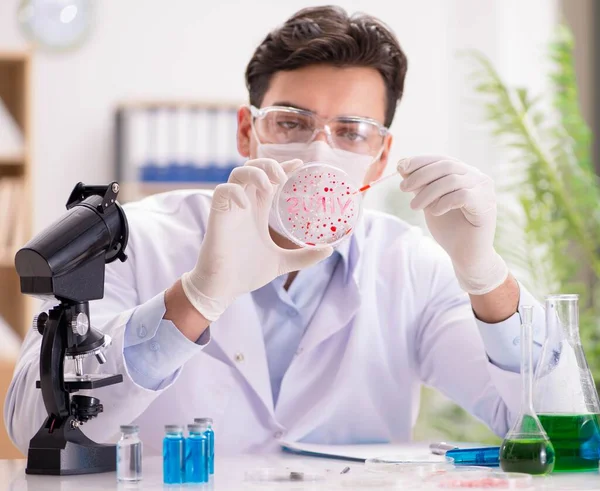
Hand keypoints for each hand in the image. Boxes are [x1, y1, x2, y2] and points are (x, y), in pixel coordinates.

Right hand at [181, 158, 332, 320]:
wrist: (223, 288)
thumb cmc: (247, 273)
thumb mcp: (282, 262)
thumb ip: (304, 256)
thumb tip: (330, 250)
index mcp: (258, 211)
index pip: (270, 179)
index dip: (283, 167)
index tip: (299, 163)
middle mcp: (245, 205)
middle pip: (253, 168)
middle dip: (268, 164)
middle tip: (283, 176)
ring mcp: (230, 209)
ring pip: (237, 173)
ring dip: (254, 173)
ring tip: (268, 186)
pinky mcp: (217, 216)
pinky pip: (222, 191)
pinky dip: (235, 192)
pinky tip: (246, 205)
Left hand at [398, 155, 507, 294]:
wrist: (466, 255)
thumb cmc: (450, 229)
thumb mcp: (429, 202)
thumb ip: (420, 185)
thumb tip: (403, 166)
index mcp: (465, 173)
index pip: (442, 159)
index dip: (420, 161)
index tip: (401, 167)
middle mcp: (478, 177)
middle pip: (446, 165)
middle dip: (420, 175)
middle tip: (403, 189)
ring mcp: (485, 190)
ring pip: (451, 180)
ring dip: (427, 192)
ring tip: (415, 207)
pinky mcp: (486, 205)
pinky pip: (461, 196)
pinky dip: (443, 202)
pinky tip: (435, 212)